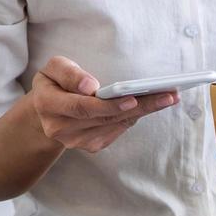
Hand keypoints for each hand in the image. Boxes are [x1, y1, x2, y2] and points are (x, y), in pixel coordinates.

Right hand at [29, 56, 179, 153]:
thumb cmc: (53, 84)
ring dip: (145, 112)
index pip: (82, 107)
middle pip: (106, 118)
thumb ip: (68, 73)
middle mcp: (62, 129)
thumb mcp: (52, 69)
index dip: (109, 105)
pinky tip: (153, 105)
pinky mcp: (92, 146)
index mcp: (48, 105)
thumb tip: (90, 86)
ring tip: (169, 97)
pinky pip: (118, 130)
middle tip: (167, 95)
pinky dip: (136, 117)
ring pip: (116, 125)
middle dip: (140, 107)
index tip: (132, 99)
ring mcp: (78, 141)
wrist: (46, 114)